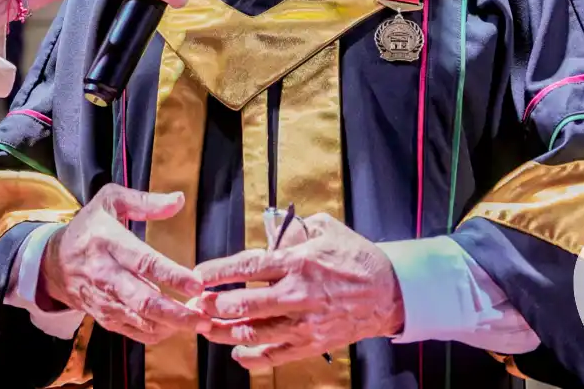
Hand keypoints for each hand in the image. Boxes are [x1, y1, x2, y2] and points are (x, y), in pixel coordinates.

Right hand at [39, 184, 210, 345]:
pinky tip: (176, 328)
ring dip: (171, 325)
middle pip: (143, 299)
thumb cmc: (88, 228)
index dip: (172, 275)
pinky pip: (133, 332)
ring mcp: (104, 299)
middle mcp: (105, 274)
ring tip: (198, 324)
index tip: (197, 283)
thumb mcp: (110, 201)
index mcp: (108, 242)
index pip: (144, 262)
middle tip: (202, 316)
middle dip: (176, 312)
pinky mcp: (104, 317)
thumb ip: (144, 201)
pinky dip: (156, 334)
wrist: (53, 262)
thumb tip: (178, 200)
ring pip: (140, 320)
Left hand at [191, 213, 403, 369]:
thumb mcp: (327, 229)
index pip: (247, 267)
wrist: (389, 292)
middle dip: (213, 305)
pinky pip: (275, 355)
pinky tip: (236, 353)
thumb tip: (272, 227)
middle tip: (194, 304)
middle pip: (244, 304)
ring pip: (254, 333)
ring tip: (205, 328)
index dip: (218, 272)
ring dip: (225, 332)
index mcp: (297, 262)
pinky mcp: (311, 343)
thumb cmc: (356, 257)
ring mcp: (304, 323)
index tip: (196, 274)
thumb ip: (295, 228)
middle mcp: (297, 294)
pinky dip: (252, 358)